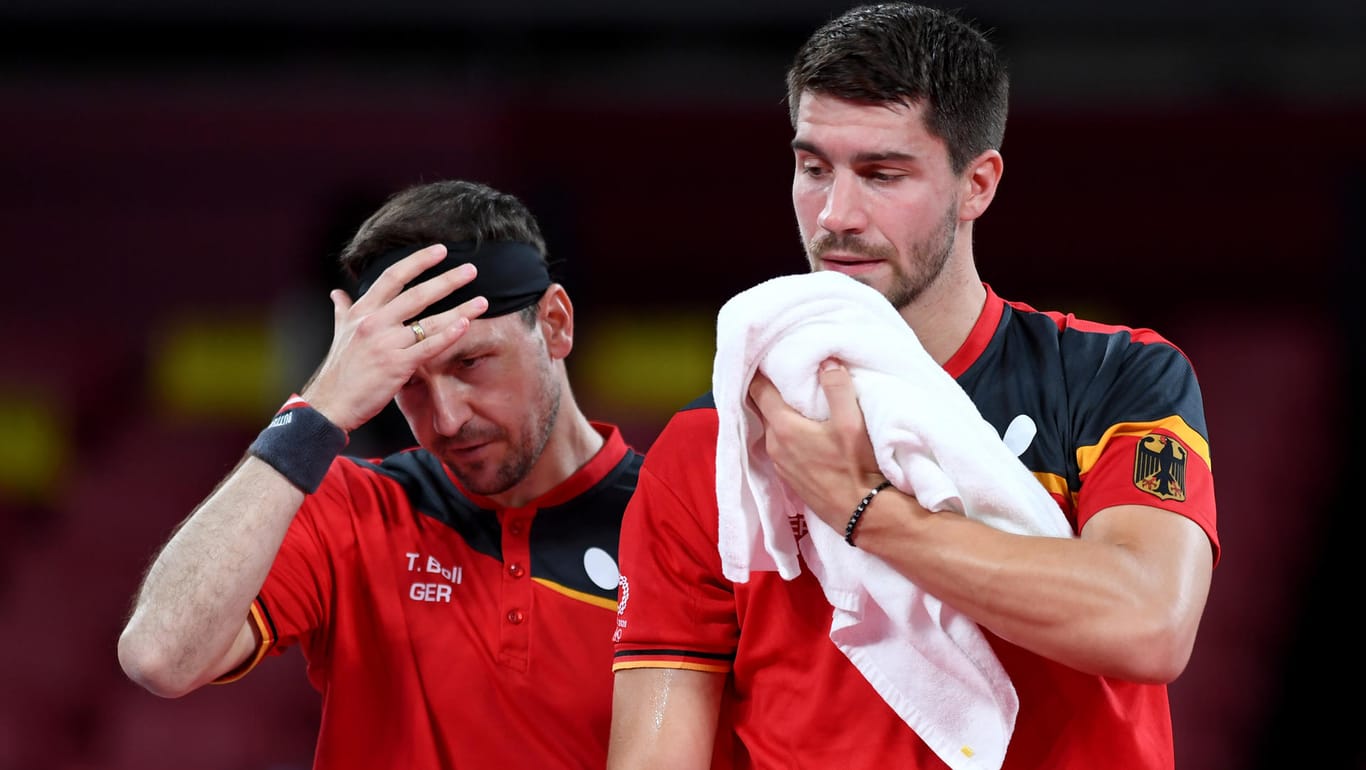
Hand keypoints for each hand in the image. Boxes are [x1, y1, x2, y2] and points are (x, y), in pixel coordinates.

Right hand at [300, 244, 488, 430]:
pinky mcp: (397, 365)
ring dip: (459, 309)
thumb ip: (343, 310)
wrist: (331, 402)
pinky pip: (428, 347)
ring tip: (482, 301)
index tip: (440, 250)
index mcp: (362, 311)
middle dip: (447, 281)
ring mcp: (386, 343)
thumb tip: (336, 293)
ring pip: (429, 321)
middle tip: (471, 270)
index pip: (392, 277)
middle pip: (416, 294)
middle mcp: (374, 322)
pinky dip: (448, 335)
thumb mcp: (339, 333)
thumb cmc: (339, 369)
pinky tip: (465, 325)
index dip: (418, 261)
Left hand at [747, 358, 883, 530]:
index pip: (758, 391)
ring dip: (781, 416)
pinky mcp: (790, 478)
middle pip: (764, 410)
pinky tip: (804, 432)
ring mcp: (780, 465)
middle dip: (772, 392)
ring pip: (773, 430)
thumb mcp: (852, 423)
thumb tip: (827, 362)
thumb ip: (837, 389)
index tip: (766, 358)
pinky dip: (787, 435)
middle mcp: (774, 446)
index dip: (761, 372)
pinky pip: (781, 448)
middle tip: (785, 375)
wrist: (863, 514)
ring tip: (796, 402)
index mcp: (783, 428)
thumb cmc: (857, 468)